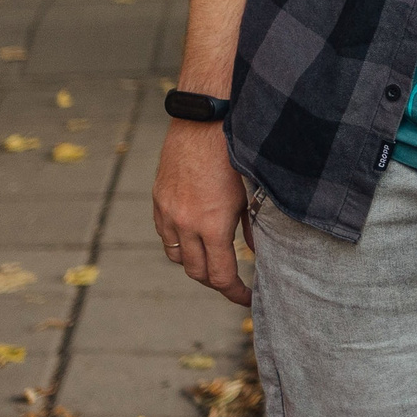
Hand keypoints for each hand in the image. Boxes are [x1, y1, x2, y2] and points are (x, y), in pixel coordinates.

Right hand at [152, 119, 253, 305]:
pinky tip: (196, 236)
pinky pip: (165, 234)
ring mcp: (167, 212)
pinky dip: (179, 242)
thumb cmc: (236, 151)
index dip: (236, 293)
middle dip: (216, 282)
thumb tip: (257, 254)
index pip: (220, 277)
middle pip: (196, 272)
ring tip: (215, 260)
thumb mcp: (252, 192)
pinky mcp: (158, 199)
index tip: (249, 298)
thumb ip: (255, 227)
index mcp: (212, 225)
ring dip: (195, 263)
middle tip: (234, 283)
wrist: (204, 118)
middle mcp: (184, 223)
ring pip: (177, 256)